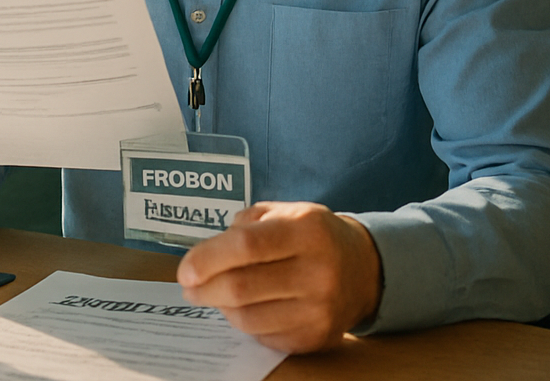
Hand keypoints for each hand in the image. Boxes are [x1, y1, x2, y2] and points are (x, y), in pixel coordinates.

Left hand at [176, 201, 382, 352]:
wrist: (365, 270)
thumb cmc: (315, 236)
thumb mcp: (288, 212)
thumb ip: (247, 223)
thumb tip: (206, 254)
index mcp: (308, 230)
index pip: (246, 246)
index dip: (208, 258)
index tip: (185, 269)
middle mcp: (318, 271)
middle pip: (241, 287)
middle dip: (204, 288)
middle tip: (190, 286)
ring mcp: (319, 309)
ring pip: (247, 317)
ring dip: (221, 307)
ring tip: (215, 294)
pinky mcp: (316, 337)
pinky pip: (263, 336)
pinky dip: (244, 323)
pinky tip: (245, 307)